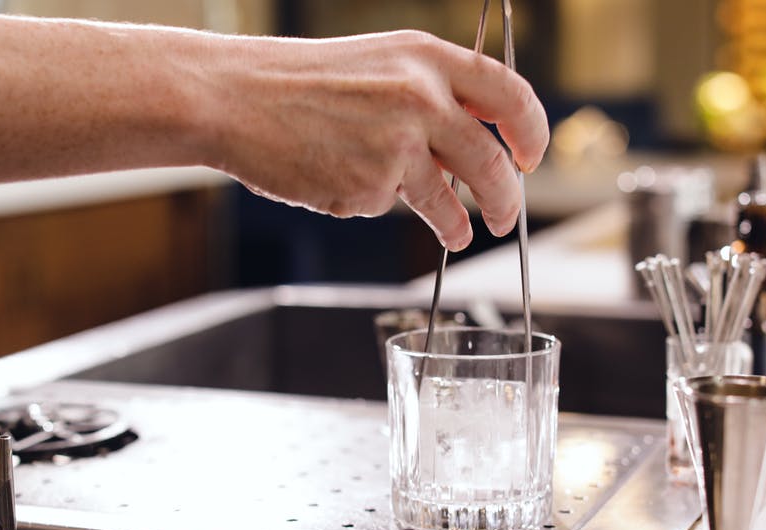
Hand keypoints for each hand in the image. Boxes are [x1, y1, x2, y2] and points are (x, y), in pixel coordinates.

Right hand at [198, 30, 549, 250]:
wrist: (234, 97)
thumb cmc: (299, 81)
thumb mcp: (379, 64)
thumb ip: (430, 96)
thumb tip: (470, 144)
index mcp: (428, 59)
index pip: (510, 94)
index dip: (531, 130)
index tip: (531, 154)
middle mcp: (422, 100)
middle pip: (492, 163)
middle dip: (508, 200)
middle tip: (507, 217)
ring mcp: (397, 147)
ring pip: (451, 202)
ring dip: (459, 226)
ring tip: (457, 234)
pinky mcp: (369, 188)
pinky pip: (390, 207)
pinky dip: (377, 204)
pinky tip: (344, 181)